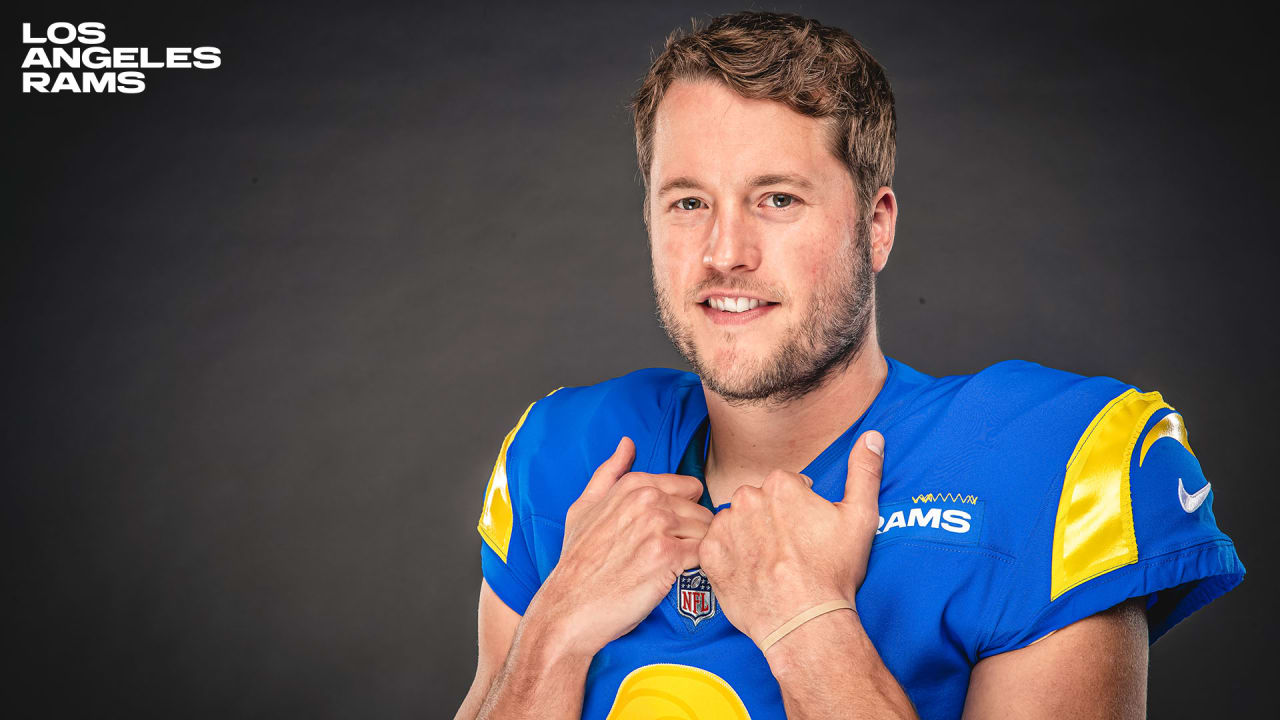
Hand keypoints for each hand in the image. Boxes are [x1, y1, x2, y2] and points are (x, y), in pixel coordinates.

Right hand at [528, 436, 713, 657]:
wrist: (570, 606)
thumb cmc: (577, 561)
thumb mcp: (583, 507)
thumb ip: (609, 472)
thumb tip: (627, 443)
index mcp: (633, 484)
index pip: (688, 486)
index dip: (684, 511)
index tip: (672, 532)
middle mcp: (648, 499)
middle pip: (701, 508)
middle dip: (694, 531)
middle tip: (677, 554)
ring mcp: (659, 526)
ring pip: (707, 530)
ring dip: (699, 549)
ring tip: (680, 567)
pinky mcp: (669, 557)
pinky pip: (705, 552)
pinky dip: (701, 566)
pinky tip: (683, 576)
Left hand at [698, 430, 884, 648]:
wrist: (804, 621)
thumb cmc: (832, 572)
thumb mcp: (860, 518)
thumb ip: (864, 471)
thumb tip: (872, 437)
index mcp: (780, 485)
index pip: (785, 485)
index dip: (798, 508)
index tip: (806, 531)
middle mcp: (747, 498)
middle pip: (758, 500)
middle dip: (770, 519)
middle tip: (788, 549)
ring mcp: (725, 527)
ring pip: (735, 521)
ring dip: (748, 535)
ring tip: (769, 562)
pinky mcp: (710, 555)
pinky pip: (716, 545)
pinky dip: (729, 556)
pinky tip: (750, 571)